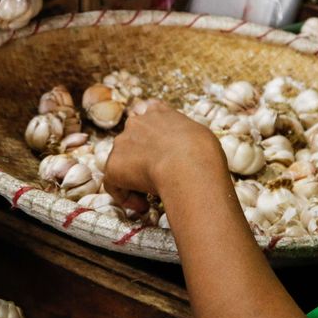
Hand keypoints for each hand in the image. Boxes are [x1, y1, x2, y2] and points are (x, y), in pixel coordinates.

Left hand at [102, 100, 225, 212]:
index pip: (146, 112)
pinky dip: (126, 197)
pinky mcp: (113, 165)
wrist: (189, 165)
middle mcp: (137, 122)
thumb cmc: (203, 153)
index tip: (156, 148)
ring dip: (133, 179)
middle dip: (140, 158)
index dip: (148, 132)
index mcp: (158, 112)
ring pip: (121, 163)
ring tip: (150, 196)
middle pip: (131, 140)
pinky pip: (114, 184)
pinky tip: (143, 205)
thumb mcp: (200, 135)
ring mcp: (122, 142)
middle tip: (156, 177)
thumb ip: (186, 136)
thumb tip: (187, 148)